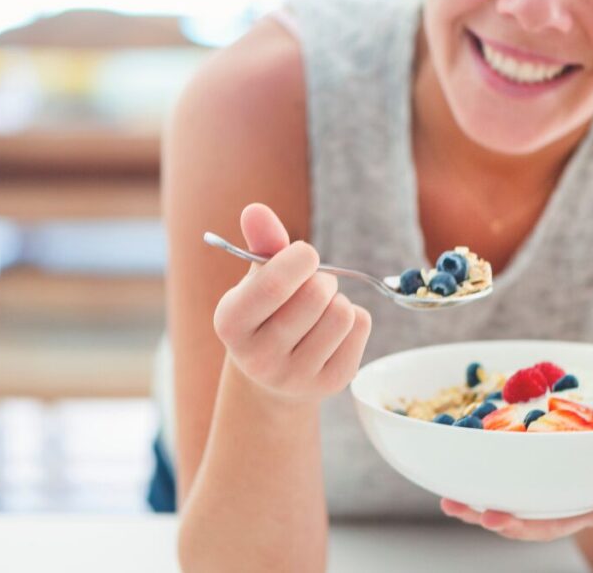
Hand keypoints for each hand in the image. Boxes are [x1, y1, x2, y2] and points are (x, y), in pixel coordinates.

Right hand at [212, 203, 371, 400]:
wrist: (274, 375)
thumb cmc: (266, 311)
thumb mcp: (256, 278)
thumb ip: (260, 243)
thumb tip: (255, 210)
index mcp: (231, 324)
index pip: (274, 284)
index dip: (300, 258)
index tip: (305, 255)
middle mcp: (258, 358)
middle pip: (316, 295)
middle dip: (321, 278)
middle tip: (311, 285)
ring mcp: (296, 377)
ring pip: (342, 312)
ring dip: (338, 299)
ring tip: (320, 308)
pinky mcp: (331, 384)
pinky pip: (361, 327)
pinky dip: (354, 318)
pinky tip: (332, 329)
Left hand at [441, 415, 592, 540]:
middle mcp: (588, 502)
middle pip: (558, 521)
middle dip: (526, 524)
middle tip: (497, 517)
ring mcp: (557, 498)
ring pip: (523, 515)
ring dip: (489, 513)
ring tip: (458, 505)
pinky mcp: (533, 487)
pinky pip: (504, 495)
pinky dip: (476, 495)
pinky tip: (448, 491)